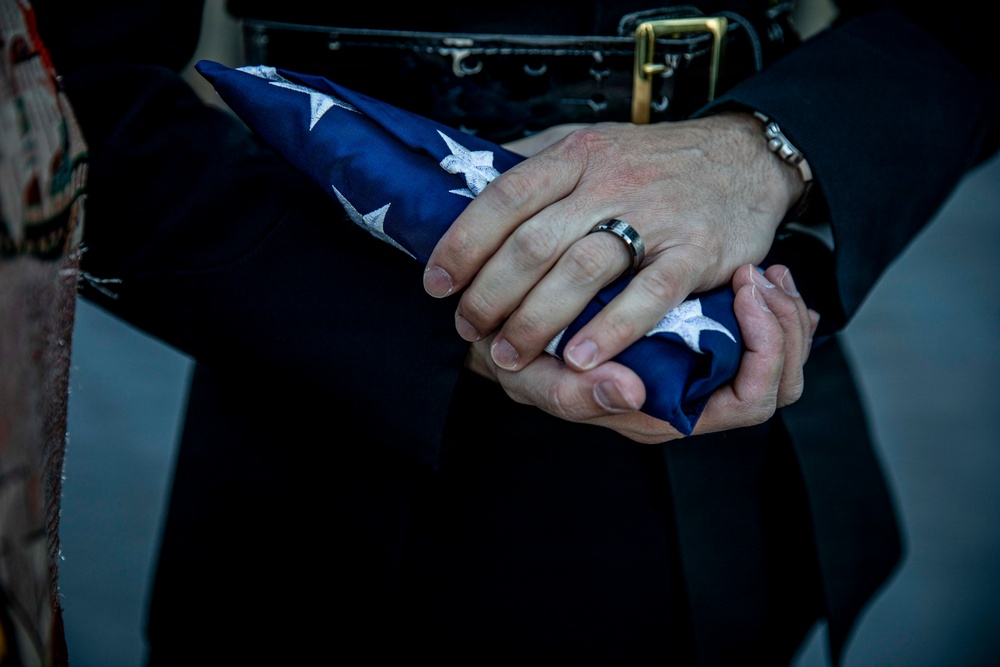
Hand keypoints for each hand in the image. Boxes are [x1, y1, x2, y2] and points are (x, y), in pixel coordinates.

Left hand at [426, 113, 805, 374]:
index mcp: (576, 155)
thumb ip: (534, 161)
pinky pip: (647, 296)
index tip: (436, 283)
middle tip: (469, 328)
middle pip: (533, 243)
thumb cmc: (654, 161)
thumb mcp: (590, 142)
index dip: (462, 245)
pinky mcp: (694, 252)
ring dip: (536, 320)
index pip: (503, 199)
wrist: (745, 158)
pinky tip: (580, 359)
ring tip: (509, 353)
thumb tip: (466, 180)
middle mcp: (609, 182)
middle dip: (490, 294)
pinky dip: (610, 331)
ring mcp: (654, 217)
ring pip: (581, 272)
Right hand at [463, 263, 819, 443]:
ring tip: (767, 272)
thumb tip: (630, 392)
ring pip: (778, 359)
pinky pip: (754, 334)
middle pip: (779, 381)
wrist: (508, 331)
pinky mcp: (695, 340)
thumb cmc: (522, 360)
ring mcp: (697, 372)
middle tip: (767, 275)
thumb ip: (573, 395)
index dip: (765, 351)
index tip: (743, 292)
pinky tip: (757, 276)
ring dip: (782, 311)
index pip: (750, 400)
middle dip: (786, 324)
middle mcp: (690, 400)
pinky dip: (766, 305)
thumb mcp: (532, 381)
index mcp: (664, 416)